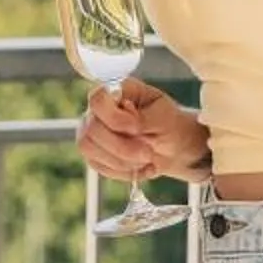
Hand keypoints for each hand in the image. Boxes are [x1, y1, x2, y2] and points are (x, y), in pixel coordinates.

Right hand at [76, 77, 209, 184]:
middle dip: (122, 147)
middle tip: (148, 153)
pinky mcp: (93, 155)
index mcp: (115, 91)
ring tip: (146, 159)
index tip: (137, 128)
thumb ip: (143, 118)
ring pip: (91, 150)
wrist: (172, 145)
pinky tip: (141, 167)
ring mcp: (91, 132)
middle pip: (91, 129)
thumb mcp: (163, 116)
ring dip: (123, 161)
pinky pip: (99, 166)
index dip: (115, 118)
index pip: (97, 100)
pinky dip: (123, 171)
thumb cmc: (166, 122)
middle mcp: (97, 110)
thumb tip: (127, 123)